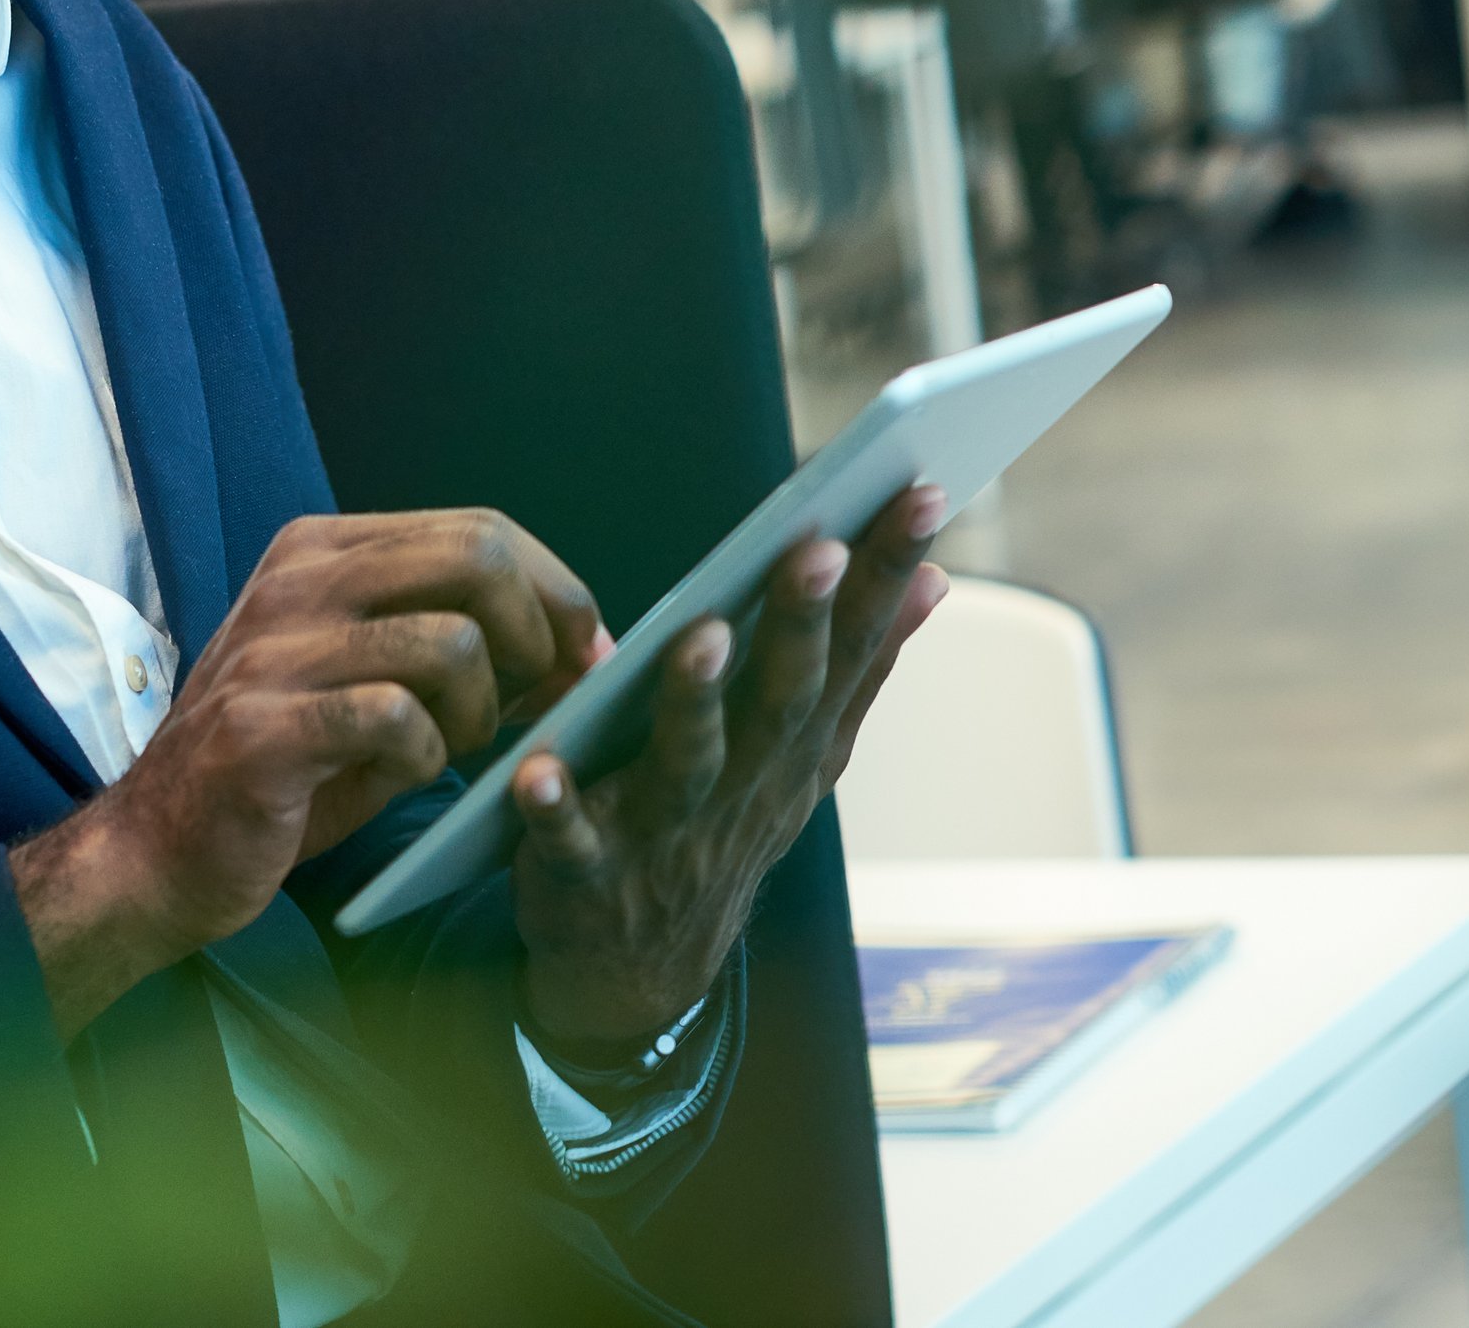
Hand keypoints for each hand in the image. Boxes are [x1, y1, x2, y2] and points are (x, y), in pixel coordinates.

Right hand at [10, 509, 602, 1033]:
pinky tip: (405, 775)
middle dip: (540, 634)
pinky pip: (396, 718)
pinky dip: (427, 756)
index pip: (480, 528)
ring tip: (457, 748)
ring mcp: (276, 649)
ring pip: (452, 641)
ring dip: (484, 710)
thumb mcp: (375, 682)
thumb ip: (462, 649)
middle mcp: (298, 580)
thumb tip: (583, 644)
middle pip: (478, 558)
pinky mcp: (264, 727)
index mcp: (325, 550)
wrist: (159, 850)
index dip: (558, 588)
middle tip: (541, 699)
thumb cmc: (287, 768)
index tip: (589, 651)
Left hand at [509, 484, 951, 1046]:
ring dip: (693, 702)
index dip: (884, 575)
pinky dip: (554, 810)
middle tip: (820, 548)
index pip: (850, 649)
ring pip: (685, 764)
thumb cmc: (724, 829)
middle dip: (802, 624)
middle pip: (779, 700)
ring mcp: (664, 832)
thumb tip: (932, 578)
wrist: (642, 973)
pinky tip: (537, 771)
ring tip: (701, 636)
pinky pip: (568, 840)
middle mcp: (741, 787)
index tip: (920, 494)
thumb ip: (862, 668)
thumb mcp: (806, 758)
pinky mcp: (584, 870)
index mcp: (793, 748)